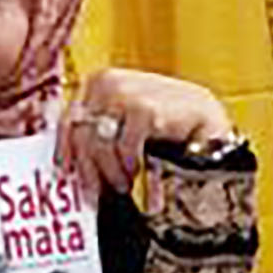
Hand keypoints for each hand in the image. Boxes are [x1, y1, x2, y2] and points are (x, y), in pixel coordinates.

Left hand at [62, 66, 236, 198]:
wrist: (207, 120)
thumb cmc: (163, 125)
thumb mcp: (125, 122)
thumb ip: (99, 132)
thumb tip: (70, 163)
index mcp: (99, 81)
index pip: (69, 119)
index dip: (65, 150)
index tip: (65, 173)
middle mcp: (107, 82)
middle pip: (81, 135)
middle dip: (89, 168)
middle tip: (98, 191)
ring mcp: (125, 93)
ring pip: (99, 144)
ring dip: (110, 171)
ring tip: (123, 184)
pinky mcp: (144, 108)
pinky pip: (124, 148)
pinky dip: (130, 165)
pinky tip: (138, 172)